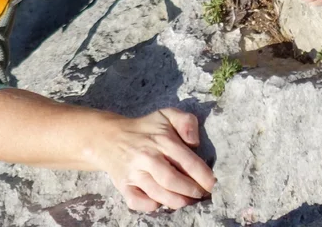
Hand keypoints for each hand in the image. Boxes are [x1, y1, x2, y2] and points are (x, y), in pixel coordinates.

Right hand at [84, 108, 215, 211]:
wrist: (109, 137)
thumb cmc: (145, 129)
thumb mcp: (166, 115)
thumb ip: (186, 121)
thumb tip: (195, 142)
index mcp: (161, 140)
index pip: (187, 162)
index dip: (203, 176)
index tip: (212, 184)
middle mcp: (147, 157)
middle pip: (173, 181)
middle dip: (191, 191)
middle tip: (200, 194)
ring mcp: (134, 173)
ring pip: (158, 194)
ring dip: (177, 201)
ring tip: (187, 200)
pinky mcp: (123, 185)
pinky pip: (137, 202)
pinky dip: (151, 206)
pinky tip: (161, 201)